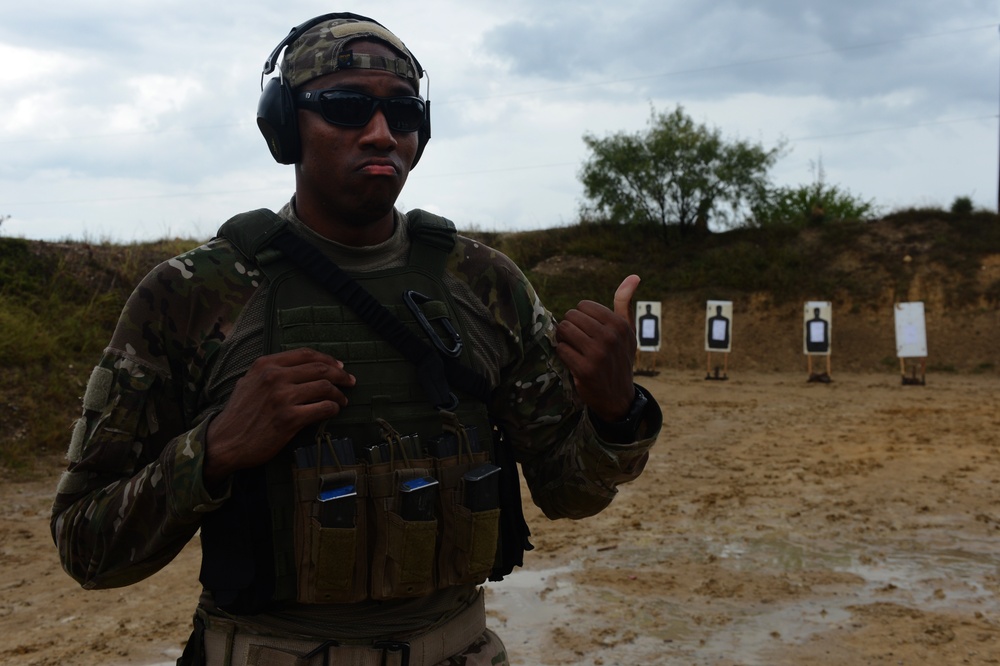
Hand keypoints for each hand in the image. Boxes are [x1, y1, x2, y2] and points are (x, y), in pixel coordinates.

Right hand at [204, 348, 355, 482]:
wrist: (224, 442)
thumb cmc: (238, 414)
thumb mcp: (248, 382)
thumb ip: (269, 372)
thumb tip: (298, 368)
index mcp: (265, 365)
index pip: (306, 354)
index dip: (327, 359)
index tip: (339, 366)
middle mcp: (274, 377)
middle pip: (320, 368)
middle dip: (340, 375)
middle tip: (350, 382)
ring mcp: (282, 398)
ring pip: (324, 387)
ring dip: (339, 394)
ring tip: (342, 400)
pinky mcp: (289, 419)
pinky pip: (323, 408)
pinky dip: (333, 408)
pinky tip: (333, 411)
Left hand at [555, 275, 639, 421]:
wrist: (618, 397)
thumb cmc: (619, 357)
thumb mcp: (626, 331)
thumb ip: (625, 302)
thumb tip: (634, 276)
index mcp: (620, 325)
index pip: (583, 306)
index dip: (580, 318)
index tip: (586, 330)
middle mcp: (610, 337)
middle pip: (571, 316)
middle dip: (570, 327)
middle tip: (577, 341)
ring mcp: (598, 354)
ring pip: (563, 330)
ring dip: (563, 339)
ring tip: (572, 347)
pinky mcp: (585, 370)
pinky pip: (561, 349)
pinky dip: (562, 353)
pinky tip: (572, 360)